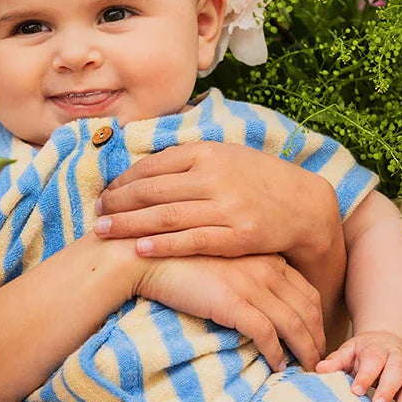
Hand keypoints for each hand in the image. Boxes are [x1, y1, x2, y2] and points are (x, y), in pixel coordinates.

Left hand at [94, 141, 330, 258]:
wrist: (306, 205)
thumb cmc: (259, 181)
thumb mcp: (226, 157)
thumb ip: (189, 160)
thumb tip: (146, 166)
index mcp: (207, 152)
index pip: (152, 166)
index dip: (123, 182)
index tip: (105, 194)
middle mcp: (214, 176)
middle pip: (152, 191)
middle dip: (117, 203)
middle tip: (95, 215)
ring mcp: (227, 206)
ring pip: (166, 216)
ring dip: (129, 224)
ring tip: (103, 232)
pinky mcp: (238, 235)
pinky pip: (192, 241)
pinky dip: (163, 245)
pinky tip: (139, 248)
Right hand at [135, 252, 324, 370]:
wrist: (147, 255)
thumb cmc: (179, 260)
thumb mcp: (223, 261)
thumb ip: (245, 275)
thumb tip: (256, 304)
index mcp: (266, 257)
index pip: (306, 291)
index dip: (317, 318)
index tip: (316, 337)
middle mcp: (266, 269)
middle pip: (308, 309)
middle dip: (318, 338)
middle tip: (319, 360)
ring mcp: (252, 285)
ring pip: (294, 324)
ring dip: (305, 351)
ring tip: (307, 370)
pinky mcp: (234, 303)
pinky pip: (267, 334)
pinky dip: (277, 353)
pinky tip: (278, 366)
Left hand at [316, 330, 401, 401]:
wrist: (392, 344)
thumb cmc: (366, 353)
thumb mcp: (349, 352)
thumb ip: (336, 361)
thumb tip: (320, 369)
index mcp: (379, 350)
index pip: (375, 359)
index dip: (367, 375)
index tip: (356, 390)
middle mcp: (401, 360)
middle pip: (400, 372)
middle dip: (390, 390)